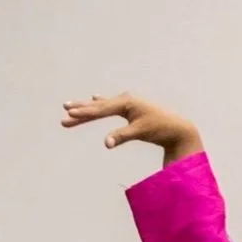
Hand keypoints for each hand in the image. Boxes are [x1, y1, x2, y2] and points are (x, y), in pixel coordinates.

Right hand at [61, 93, 202, 163]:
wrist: (178, 127)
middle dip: (81, 111)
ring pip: (103, 106)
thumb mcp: (140, 132)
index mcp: (126, 103)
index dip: (84, 113)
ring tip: (70, 106)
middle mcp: (125, 100)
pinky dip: (102, 103)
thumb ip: (121, 136)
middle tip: (64, 113)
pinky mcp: (131, 108)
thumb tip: (105, 144)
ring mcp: (128, 103)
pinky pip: (112, 105)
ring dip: (87, 107)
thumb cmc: (160, 129)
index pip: (100, 109)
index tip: (69, 113)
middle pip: (98, 106)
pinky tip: (95, 97)